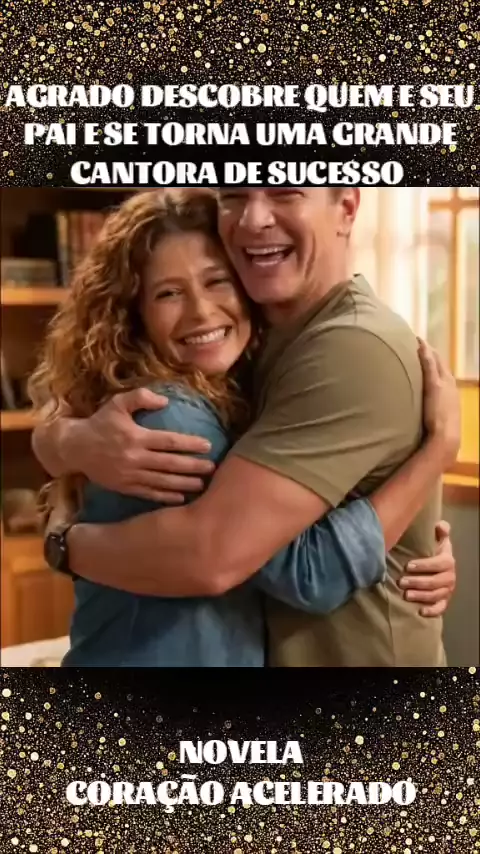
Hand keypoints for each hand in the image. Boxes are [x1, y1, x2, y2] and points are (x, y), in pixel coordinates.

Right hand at [70, 389, 214, 502]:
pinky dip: (165, 497)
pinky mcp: (124, 487)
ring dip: (184, 484)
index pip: (169, 441)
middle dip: (193, 467)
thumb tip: (165, 401)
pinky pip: (148, 493)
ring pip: (162, 482)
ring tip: (202, 484)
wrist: (74, 447)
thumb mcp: (117, 403)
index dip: (190, 444)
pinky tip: (180, 497)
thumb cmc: (100, 423)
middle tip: (212, 468)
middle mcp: (135, 458)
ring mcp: (130, 475)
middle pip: (170, 464)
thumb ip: (140, 398)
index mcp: (136, 437)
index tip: (207, 446)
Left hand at [398, 520, 455, 616]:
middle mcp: (450, 577)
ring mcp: (447, 590)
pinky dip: (432, 611)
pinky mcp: (444, 601)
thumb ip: (440, 530)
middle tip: (401, 581)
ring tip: (406, 595)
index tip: (408, 565)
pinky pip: (440, 608)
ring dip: (421, 596)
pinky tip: (421, 612)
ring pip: (435, 595)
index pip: (439, 564)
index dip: (424, 565)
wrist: (439, 567)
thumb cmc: (434, 551)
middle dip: (418, 582)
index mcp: (448, 561)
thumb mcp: (438, 539)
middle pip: (435, 581)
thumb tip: (440, 525)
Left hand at [418, 338, 460, 468]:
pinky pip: (430, 364)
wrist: (445, 438)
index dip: (436, 363)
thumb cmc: (440, 434)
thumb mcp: (437, 419)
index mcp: (452, 392)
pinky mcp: (435, 384)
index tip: (426, 355)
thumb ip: (431, 411)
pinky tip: (417, 343)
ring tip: (416, 341)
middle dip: (432, 353)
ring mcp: (444, 383)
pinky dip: (425, 352)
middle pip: (441, 364)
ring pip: (436, 361)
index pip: (443, 373)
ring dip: (427, 350)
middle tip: (420, 343)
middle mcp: (451, 384)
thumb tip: (423, 413)